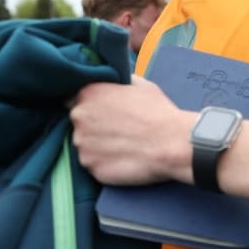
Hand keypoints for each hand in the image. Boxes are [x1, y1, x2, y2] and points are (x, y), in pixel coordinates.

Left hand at [69, 76, 194, 185]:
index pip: (75, 100)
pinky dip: (105, 165)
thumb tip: (115, 82)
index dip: (92, 108)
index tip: (105, 115)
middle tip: (118, 133)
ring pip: (85, 147)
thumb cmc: (159, 112)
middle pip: (79, 125)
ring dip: (98, 148)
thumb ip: (120, 82)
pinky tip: (123, 160)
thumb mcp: (141, 85)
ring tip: (123, 148)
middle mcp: (79, 117)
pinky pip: (94, 166)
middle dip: (94, 128)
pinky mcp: (91, 166)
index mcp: (88, 93)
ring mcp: (82, 144)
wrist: (172, 143)